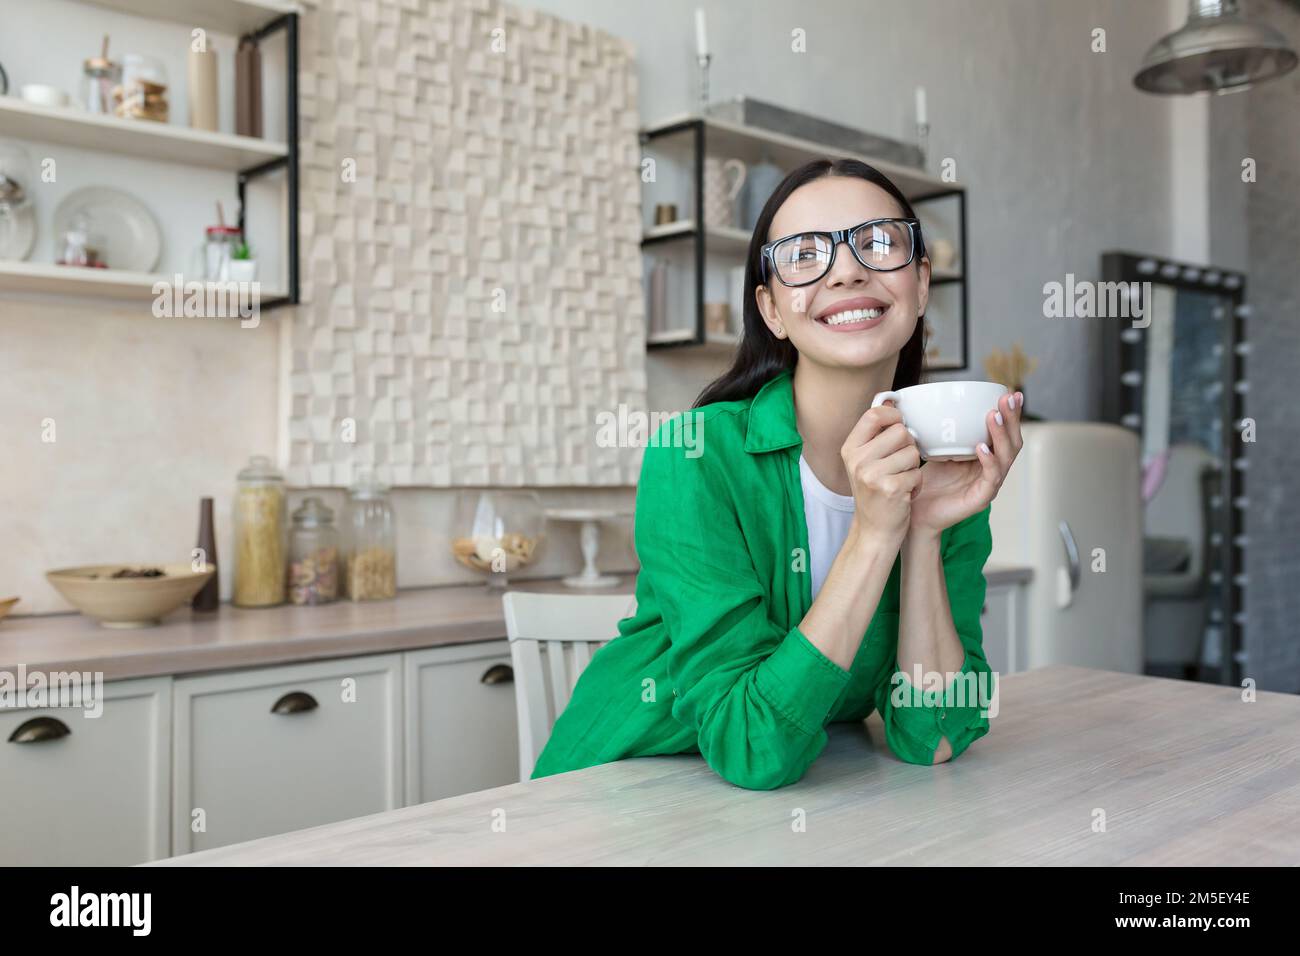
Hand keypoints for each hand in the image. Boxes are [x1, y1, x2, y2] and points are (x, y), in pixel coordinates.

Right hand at [840, 404, 922, 549]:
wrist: (874, 532)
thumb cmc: (875, 494)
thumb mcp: (865, 462)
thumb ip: (876, 434)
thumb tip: (890, 398)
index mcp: (850, 449)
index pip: (873, 415)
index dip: (893, 415)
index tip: (899, 425)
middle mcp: (857, 460)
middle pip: (900, 432)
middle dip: (908, 447)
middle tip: (900, 464)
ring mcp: (872, 475)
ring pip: (913, 452)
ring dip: (914, 468)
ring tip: (901, 480)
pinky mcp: (890, 489)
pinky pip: (918, 473)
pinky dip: (916, 485)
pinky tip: (905, 494)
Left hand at [907, 390, 1023, 535]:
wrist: (916, 512)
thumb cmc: (927, 483)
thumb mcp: (936, 450)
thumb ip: (943, 431)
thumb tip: (934, 403)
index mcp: (985, 457)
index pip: (1004, 432)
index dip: (1010, 414)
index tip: (1010, 392)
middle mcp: (992, 469)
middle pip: (1012, 442)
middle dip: (1011, 418)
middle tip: (1007, 399)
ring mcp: (989, 484)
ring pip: (1005, 457)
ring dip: (1000, 434)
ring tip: (993, 416)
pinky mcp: (981, 498)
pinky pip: (991, 478)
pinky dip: (988, 461)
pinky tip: (982, 448)